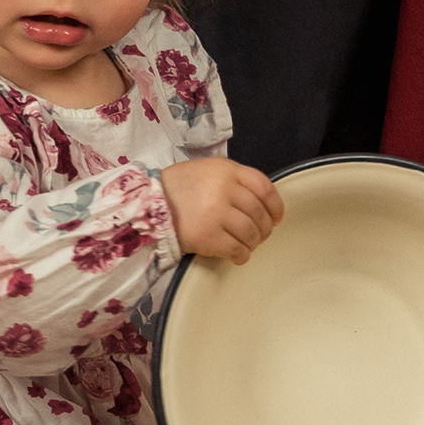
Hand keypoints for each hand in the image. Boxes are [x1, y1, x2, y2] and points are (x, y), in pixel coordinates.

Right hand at [161, 156, 284, 263]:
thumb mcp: (207, 170)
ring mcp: (216, 213)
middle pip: (260, 213)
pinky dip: (241, 255)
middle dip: (264, 228)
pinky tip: (237, 255)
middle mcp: (224, 189)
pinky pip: (237, 250)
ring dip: (253, 243)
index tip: (277, 218)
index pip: (264, 187)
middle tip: (260, 235)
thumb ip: (233, 180)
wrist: (146, 204)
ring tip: (245, 245)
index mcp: (226, 170)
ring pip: (251, 233)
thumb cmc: (178, 188)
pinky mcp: (208, 237)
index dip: (275, 205)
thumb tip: (261, 202)